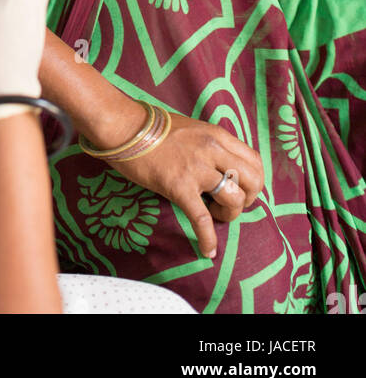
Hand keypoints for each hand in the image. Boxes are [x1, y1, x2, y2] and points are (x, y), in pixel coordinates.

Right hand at [104, 106, 264, 259]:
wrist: (124, 125)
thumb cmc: (152, 127)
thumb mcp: (192, 129)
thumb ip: (210, 146)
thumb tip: (221, 166)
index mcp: (217, 135)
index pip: (254, 161)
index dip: (253, 181)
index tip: (241, 190)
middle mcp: (213, 150)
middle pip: (252, 181)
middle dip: (247, 199)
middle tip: (229, 204)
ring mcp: (197, 168)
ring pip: (233, 200)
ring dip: (228, 214)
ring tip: (213, 214)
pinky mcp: (179, 187)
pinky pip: (202, 219)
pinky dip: (207, 239)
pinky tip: (208, 251)